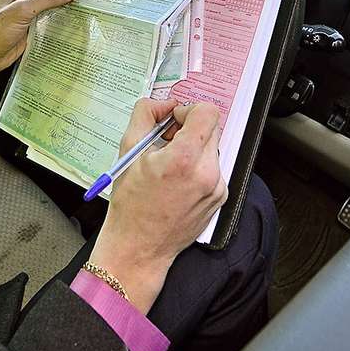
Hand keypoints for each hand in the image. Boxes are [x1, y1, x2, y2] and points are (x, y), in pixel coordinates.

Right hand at [87, 99, 226, 313]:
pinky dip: (198, 168)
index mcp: (183, 159)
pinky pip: (214, 168)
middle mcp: (206, 173)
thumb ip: (145, 115)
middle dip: (189, 129)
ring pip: (212, 148)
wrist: (139, 248)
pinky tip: (178, 182)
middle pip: (211, 128)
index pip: (207, 112)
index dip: (188, 110)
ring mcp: (217, 187)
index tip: (174, 120)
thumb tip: (162, 102)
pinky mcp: (220, 197)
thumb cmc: (131, 206)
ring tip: (170, 166)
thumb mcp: (129, 151)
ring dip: (194, 148)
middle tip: (167, 142)